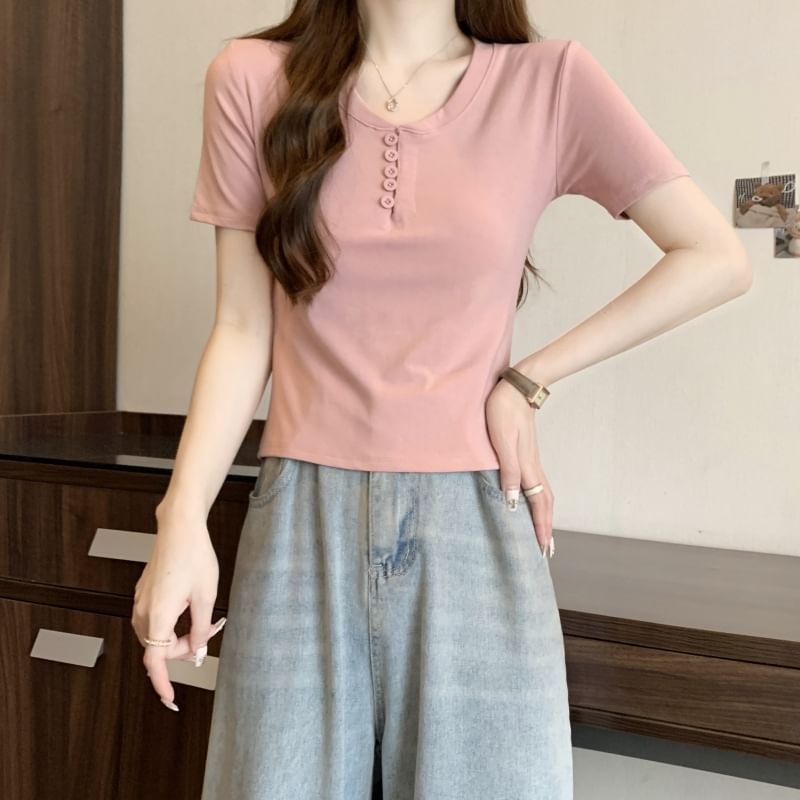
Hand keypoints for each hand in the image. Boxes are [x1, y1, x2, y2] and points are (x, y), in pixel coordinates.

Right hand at [131, 514, 222, 710]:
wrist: (180, 527)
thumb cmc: (194, 556)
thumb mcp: (207, 596)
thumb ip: (201, 630)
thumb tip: (197, 653)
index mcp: (158, 616)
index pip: (155, 662)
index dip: (162, 684)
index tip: (170, 699)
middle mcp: (143, 611)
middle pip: (159, 648)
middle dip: (183, 649)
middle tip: (210, 634)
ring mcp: (140, 600)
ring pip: (156, 635)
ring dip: (178, 636)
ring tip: (204, 620)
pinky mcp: (144, 592)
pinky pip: (154, 619)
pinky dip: (171, 623)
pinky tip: (190, 608)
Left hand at [485, 377, 554, 557]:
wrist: (516, 388)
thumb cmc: (503, 411)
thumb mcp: (502, 441)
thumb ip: (508, 471)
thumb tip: (512, 504)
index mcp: (527, 467)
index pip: (538, 504)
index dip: (540, 527)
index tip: (543, 549)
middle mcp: (533, 466)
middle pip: (546, 503)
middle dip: (546, 527)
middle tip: (547, 550)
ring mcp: (532, 460)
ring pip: (543, 494)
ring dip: (544, 515)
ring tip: (543, 532)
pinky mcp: (528, 453)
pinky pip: (537, 484)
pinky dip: (539, 500)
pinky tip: (531, 501)